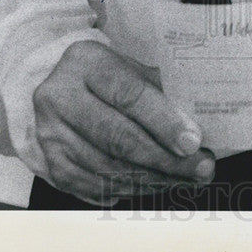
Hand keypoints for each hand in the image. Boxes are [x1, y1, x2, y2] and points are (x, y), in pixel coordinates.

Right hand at [32, 40, 214, 204]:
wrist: (63, 88)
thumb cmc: (111, 77)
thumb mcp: (133, 67)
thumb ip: (160, 91)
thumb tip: (196, 129)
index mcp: (86, 62)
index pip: (128, 94)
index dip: (163, 122)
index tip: (193, 143)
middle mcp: (59, 97)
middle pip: (118, 138)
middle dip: (166, 159)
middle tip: (201, 169)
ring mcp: (51, 134)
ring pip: (109, 168)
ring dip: (154, 179)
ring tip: (187, 179)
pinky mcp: (51, 163)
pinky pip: (95, 186)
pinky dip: (131, 189)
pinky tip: (157, 185)